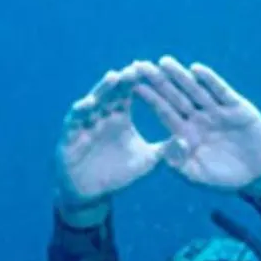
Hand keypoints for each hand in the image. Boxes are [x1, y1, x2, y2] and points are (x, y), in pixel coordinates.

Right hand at [56, 66, 162, 212]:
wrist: (91, 193)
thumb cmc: (119, 173)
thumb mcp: (147, 161)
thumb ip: (166, 149)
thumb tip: (190, 139)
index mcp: (120, 116)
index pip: (130, 93)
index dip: (140, 82)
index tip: (154, 70)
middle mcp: (101, 115)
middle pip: (112, 92)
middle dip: (123, 80)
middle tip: (135, 67)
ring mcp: (84, 124)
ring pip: (93, 101)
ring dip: (103, 89)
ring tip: (114, 77)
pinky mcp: (70, 136)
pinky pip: (74, 122)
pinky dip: (80, 112)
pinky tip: (87, 104)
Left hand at [130, 56, 260, 192]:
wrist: (259, 176)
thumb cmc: (226, 179)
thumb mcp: (199, 177)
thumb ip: (180, 164)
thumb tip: (166, 147)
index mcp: (186, 134)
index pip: (164, 112)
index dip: (150, 99)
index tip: (133, 86)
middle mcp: (199, 119)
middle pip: (175, 96)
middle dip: (159, 81)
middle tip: (140, 65)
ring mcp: (218, 111)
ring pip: (195, 90)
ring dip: (180, 76)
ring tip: (163, 61)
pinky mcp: (237, 108)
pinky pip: (221, 92)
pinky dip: (210, 81)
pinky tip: (196, 70)